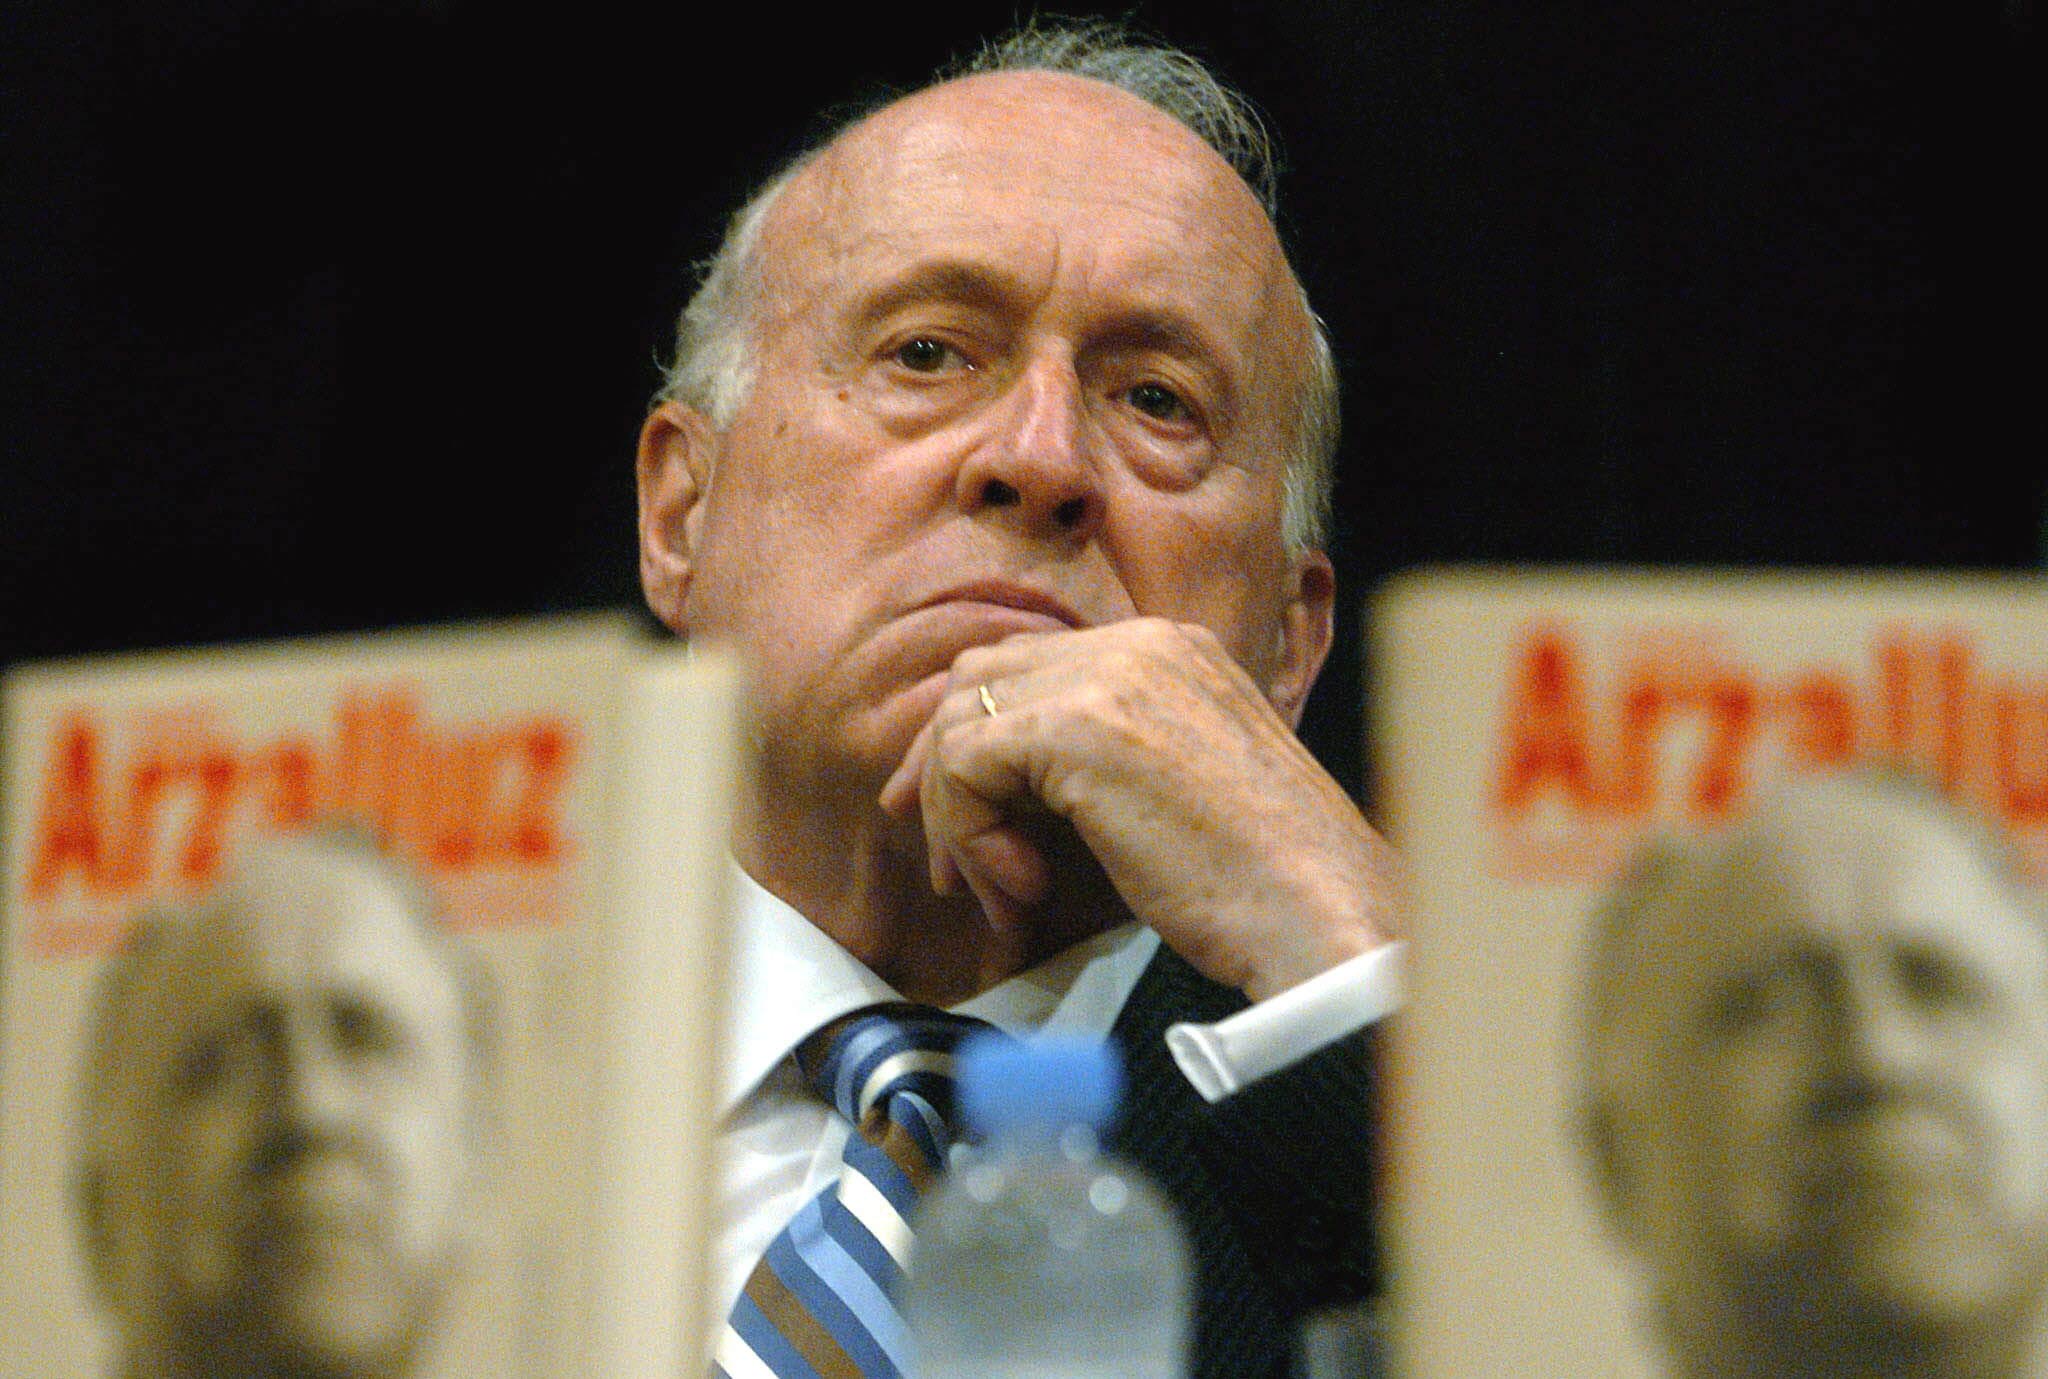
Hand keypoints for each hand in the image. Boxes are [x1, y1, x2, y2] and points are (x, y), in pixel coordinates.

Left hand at [877, 618, 1399, 1000]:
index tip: (975, 834)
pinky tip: (1028, 888)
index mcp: (1171, 649)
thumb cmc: (1264, 878)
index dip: (986, 749)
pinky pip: (963, 764)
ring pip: (960, 720)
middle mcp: (1139, 642)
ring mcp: (1108, 676)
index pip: (1031, 668)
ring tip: (1005, 893)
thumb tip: (1007, 783)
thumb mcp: (1182, 785)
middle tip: (960, 866)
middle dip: (948, 772)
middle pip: (982, 679)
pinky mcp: (1076, 727)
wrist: (1317, 909)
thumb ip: (1109, 759)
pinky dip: (970, 833)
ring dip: (959, 816)